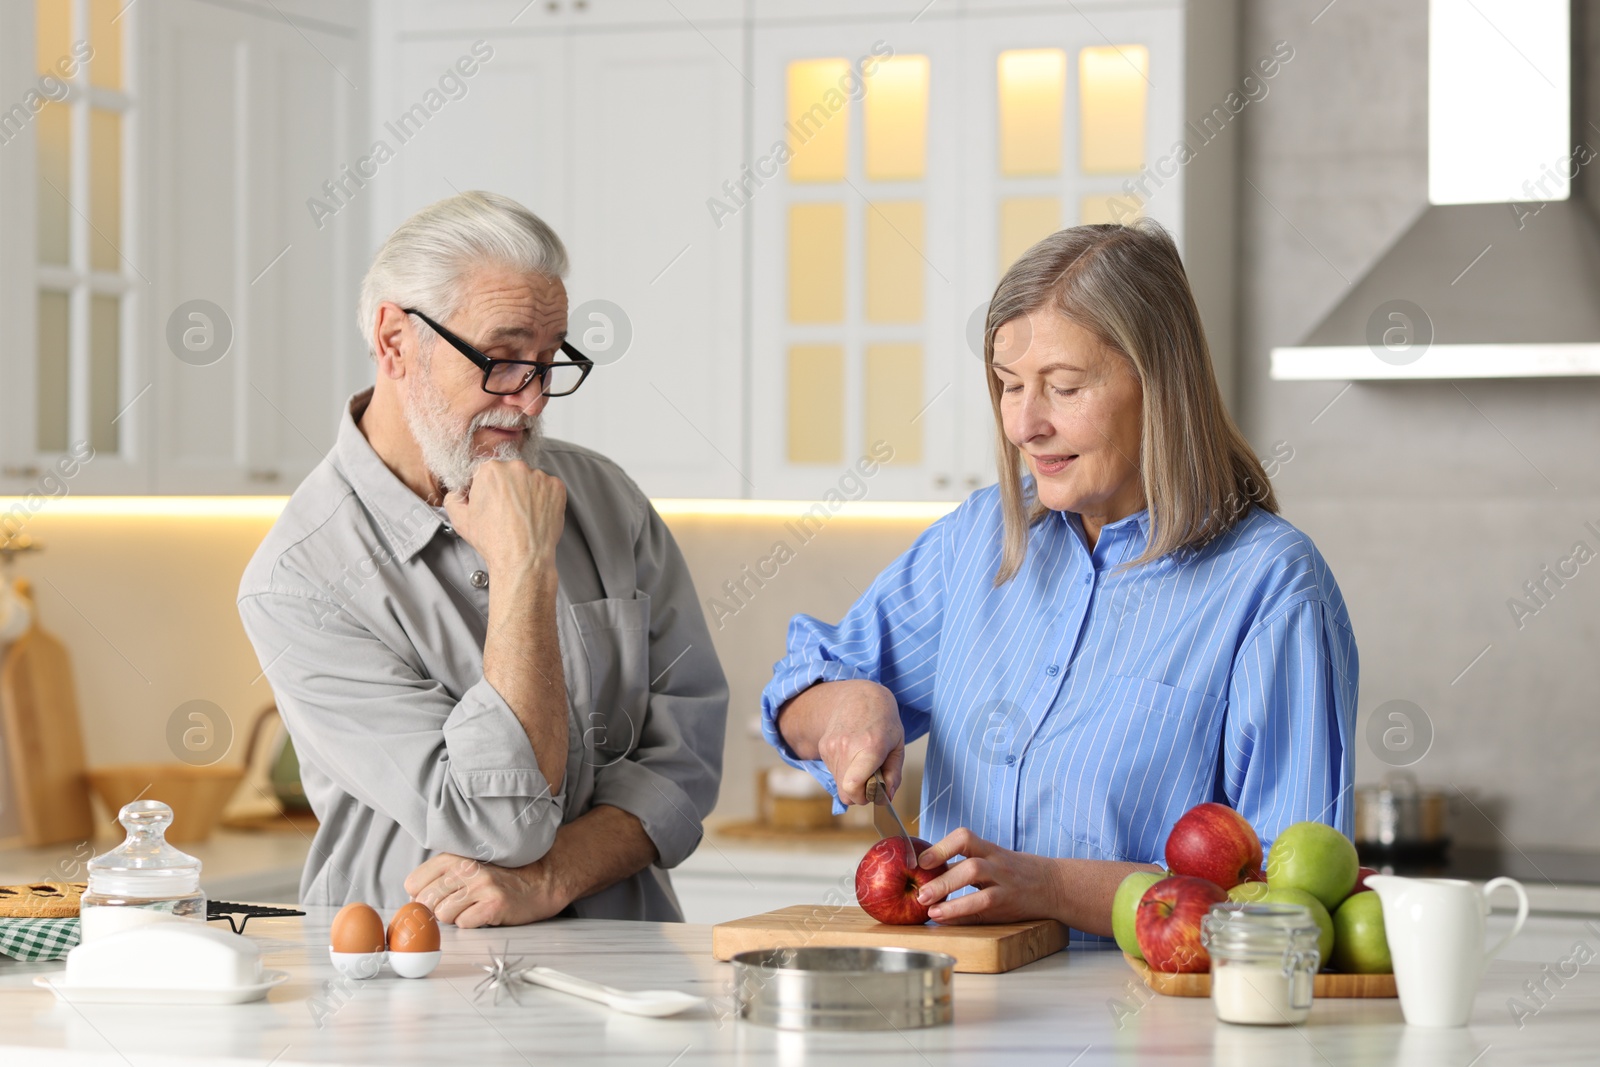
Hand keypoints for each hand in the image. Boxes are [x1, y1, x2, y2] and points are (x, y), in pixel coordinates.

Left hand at [403, 853, 568, 927]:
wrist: (540, 880)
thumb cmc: (499, 877)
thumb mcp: (467, 867)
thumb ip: (439, 877)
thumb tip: (411, 900)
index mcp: (454, 857)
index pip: (413, 883)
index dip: (420, 897)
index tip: (434, 900)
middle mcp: (466, 868)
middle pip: (426, 901)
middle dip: (436, 910)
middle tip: (456, 907)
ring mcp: (481, 885)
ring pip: (443, 915)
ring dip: (455, 917)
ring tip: (472, 908)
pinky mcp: (494, 904)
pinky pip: (464, 924)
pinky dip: (471, 924)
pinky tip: (484, 914)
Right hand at [444, 459, 564, 576]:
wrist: (523, 559)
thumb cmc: (494, 541)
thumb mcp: (460, 519)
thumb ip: (453, 498)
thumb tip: (458, 492)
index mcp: (490, 470)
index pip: (486, 472)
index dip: (487, 489)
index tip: (491, 502)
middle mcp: (516, 468)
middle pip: (509, 473)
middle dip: (507, 489)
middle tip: (506, 511)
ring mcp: (539, 476)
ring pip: (530, 480)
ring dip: (527, 493)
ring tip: (522, 516)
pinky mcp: (557, 487)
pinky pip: (549, 488)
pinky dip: (544, 499)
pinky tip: (535, 515)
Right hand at [806, 680, 904, 806]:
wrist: (857, 697)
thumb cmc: (882, 720)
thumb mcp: (898, 745)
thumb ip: (894, 774)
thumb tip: (887, 797)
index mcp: (870, 748)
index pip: (853, 787)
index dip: (863, 798)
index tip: (875, 791)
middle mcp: (846, 748)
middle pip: (846, 792)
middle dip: (860, 793)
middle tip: (872, 780)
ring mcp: (831, 748)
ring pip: (839, 784)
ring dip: (852, 782)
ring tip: (863, 762)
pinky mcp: (823, 748)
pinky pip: (834, 773)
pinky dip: (844, 771)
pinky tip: (853, 755)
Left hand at [913, 828, 1066, 924]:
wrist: (1053, 885)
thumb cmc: (1013, 872)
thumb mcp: (992, 859)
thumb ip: (963, 864)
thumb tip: (925, 876)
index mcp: (989, 849)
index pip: (965, 837)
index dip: (941, 847)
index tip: (921, 861)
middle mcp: (998, 865)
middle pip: (972, 867)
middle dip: (943, 879)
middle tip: (920, 892)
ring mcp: (1005, 886)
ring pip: (981, 892)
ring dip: (951, 898)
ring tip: (928, 907)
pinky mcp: (1008, 905)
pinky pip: (983, 910)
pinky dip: (961, 913)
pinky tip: (943, 917)